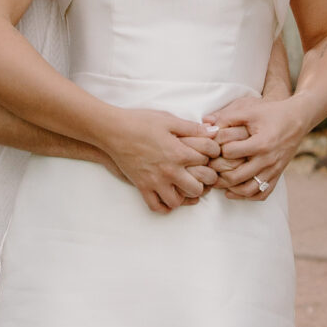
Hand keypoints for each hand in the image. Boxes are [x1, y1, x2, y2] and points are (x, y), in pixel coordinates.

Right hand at [100, 108, 220, 212]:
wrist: (113, 130)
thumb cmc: (140, 122)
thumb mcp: (168, 119)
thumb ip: (191, 127)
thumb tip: (213, 131)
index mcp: (179, 153)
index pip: (207, 159)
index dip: (212, 153)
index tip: (210, 151)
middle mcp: (169, 171)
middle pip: (197, 187)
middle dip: (205, 182)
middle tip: (203, 175)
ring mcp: (155, 182)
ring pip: (177, 201)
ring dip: (184, 196)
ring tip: (185, 186)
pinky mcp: (142, 187)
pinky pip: (156, 206)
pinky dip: (164, 206)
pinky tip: (168, 197)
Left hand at [203, 94, 305, 199]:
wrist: (297, 119)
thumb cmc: (272, 113)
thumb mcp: (250, 110)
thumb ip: (228, 116)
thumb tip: (205, 123)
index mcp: (261, 143)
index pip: (230, 153)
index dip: (218, 150)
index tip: (212, 148)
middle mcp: (268, 160)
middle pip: (237, 176)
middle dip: (219, 175)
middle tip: (208, 170)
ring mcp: (274, 170)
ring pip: (249, 190)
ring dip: (231, 189)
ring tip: (219, 183)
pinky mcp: (277, 175)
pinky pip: (262, 194)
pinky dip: (248, 196)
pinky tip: (235, 190)